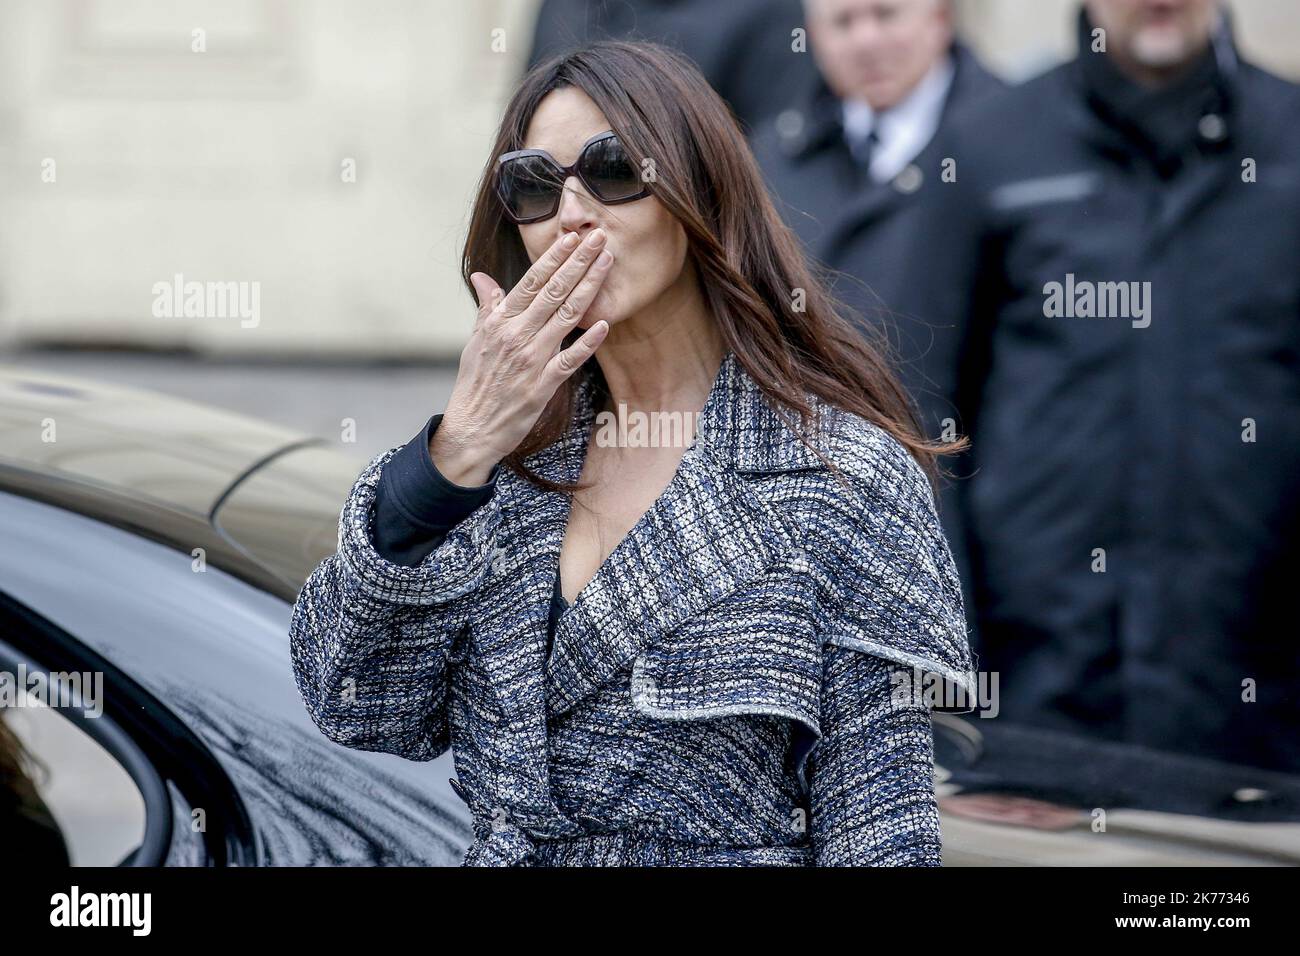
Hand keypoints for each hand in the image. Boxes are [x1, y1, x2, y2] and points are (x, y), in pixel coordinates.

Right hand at [430, 228, 612, 485]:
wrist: (471, 428)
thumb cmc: (475, 384)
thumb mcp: (476, 341)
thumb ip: (487, 307)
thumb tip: (481, 277)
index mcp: (500, 322)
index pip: (532, 281)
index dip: (554, 257)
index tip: (573, 237)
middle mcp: (516, 335)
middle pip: (554, 291)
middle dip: (579, 261)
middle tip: (600, 238)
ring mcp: (531, 359)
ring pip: (565, 316)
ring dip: (589, 287)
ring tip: (607, 264)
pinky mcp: (542, 385)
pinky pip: (570, 359)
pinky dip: (587, 342)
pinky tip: (605, 324)